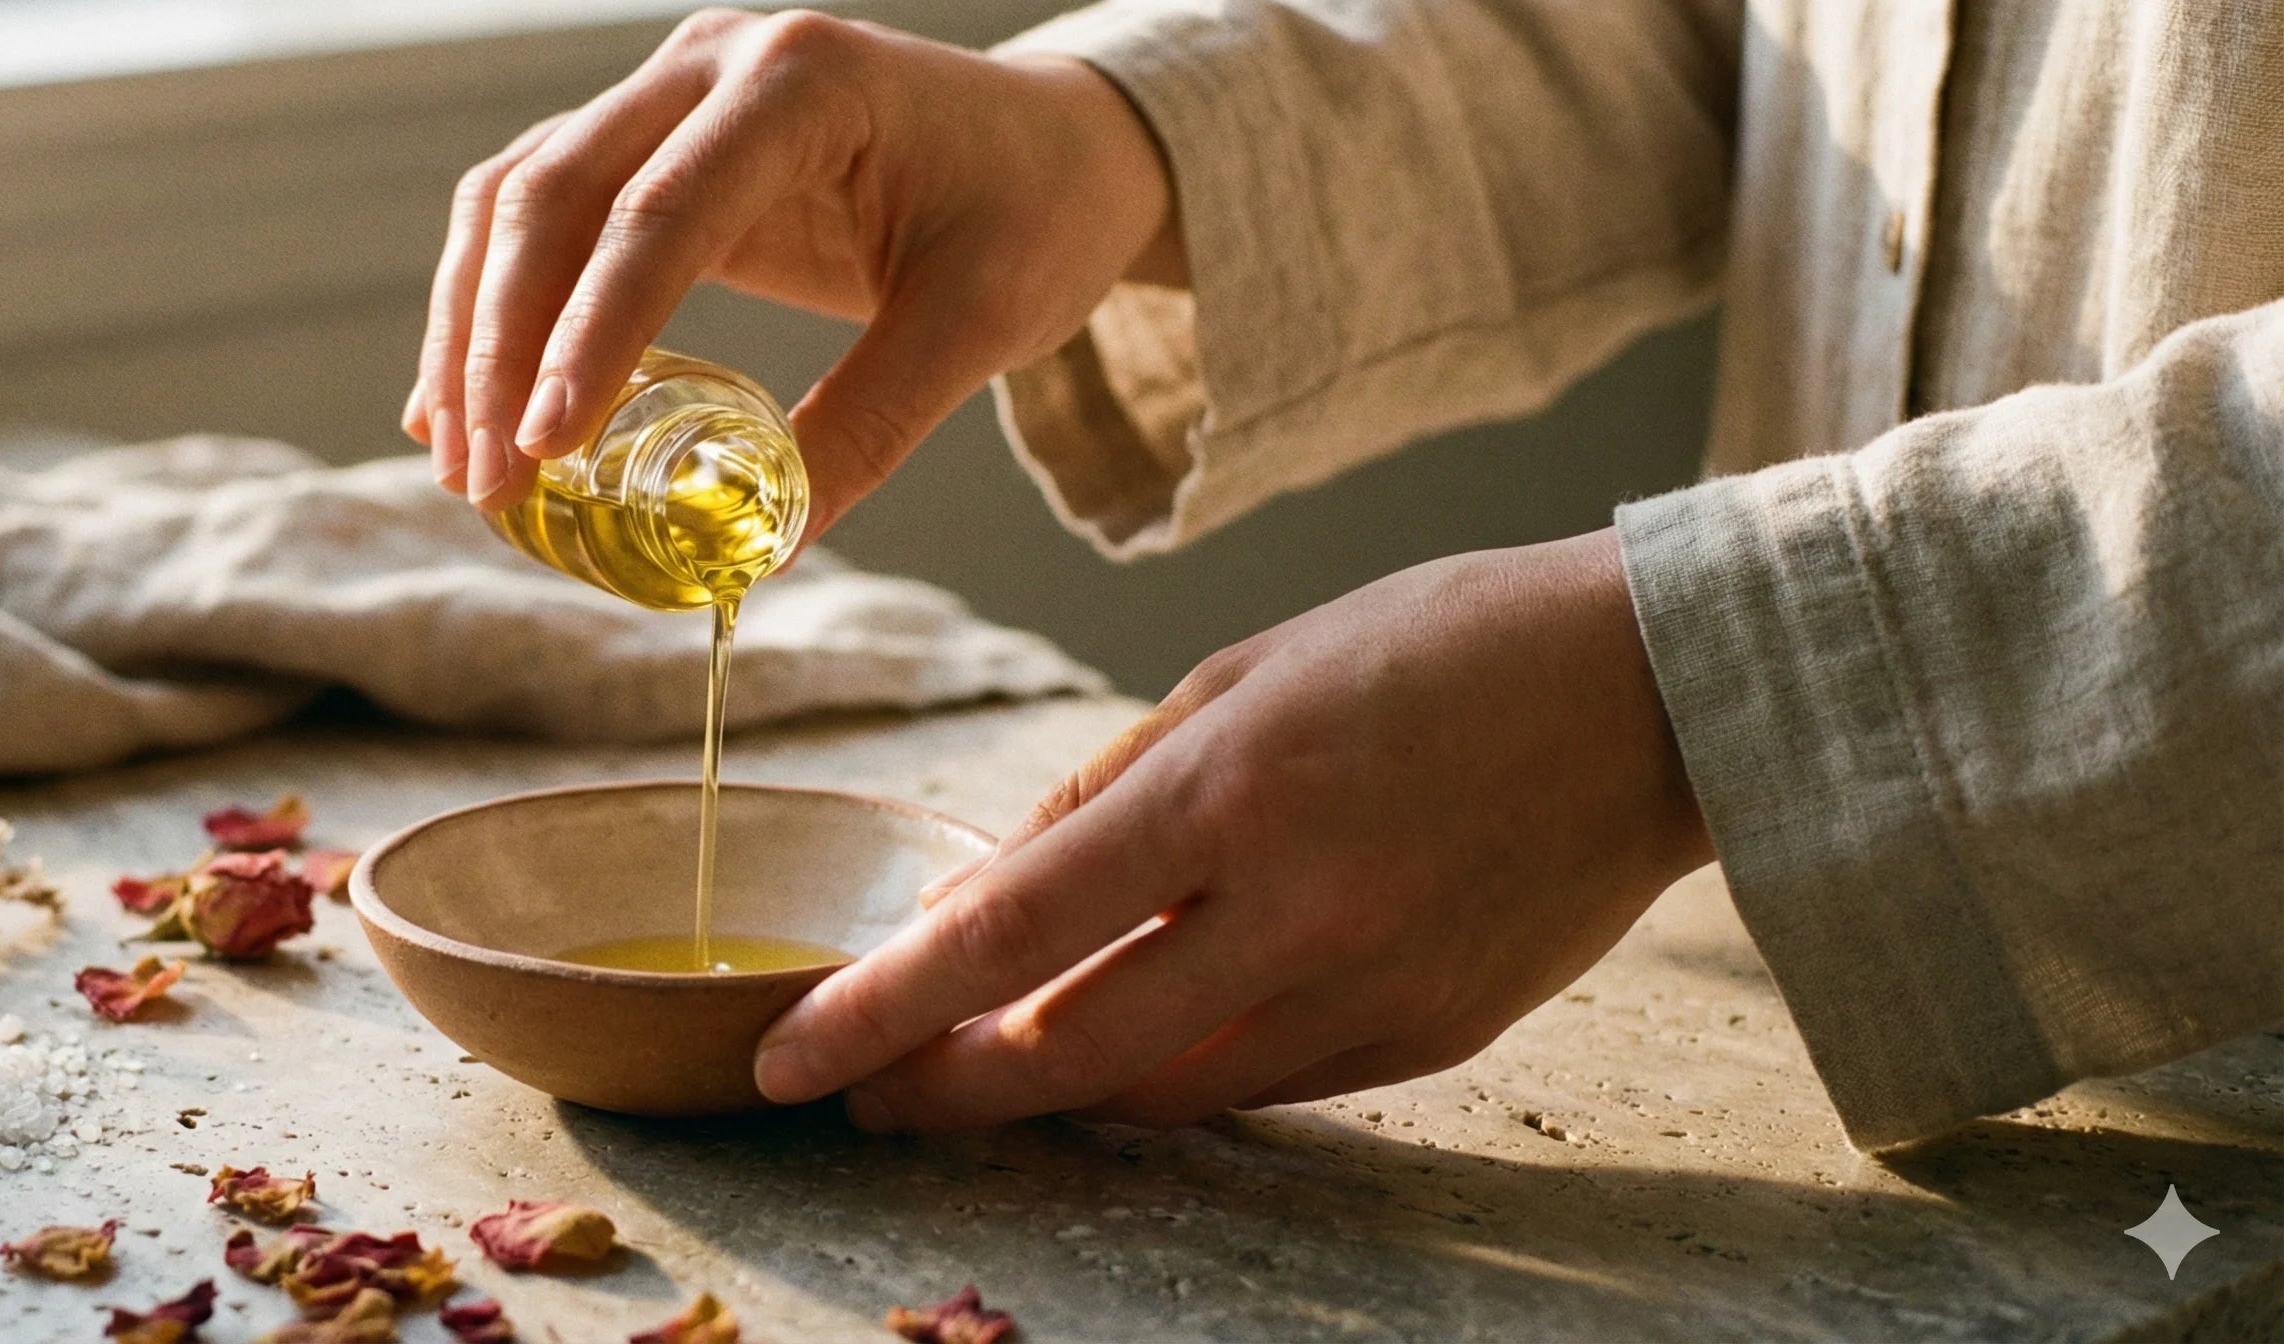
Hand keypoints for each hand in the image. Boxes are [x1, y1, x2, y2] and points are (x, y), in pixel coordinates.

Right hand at [402, 7, 1181, 523]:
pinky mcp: (650, 143)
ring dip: (472, 332)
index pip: (661, 211)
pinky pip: (538, 213)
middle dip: (500, 348)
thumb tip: (761, 550)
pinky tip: (460, 407)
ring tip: (464, 466)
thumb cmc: (1033, 215)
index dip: (590, 333)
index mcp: (803, 84)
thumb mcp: (978, 325)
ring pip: (517, 198)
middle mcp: (713, 63)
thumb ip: (868, 426)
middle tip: (490, 483)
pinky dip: (489, 308)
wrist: (1057, 146)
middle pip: (554, 195)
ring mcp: (669, 92)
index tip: (546, 446)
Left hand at [754, 529, 1714, 1129]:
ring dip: (1050, 1091)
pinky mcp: (1428, 1041)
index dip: (881, 1010)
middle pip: (1066, 1054)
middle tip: (866, 1094)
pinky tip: (1127, 1042)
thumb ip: (1105, 792)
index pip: (1007, 932)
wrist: (1663, 694)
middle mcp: (1291, 911)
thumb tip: (988, 898)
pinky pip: (1260, 1084)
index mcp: (1228, 791)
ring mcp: (1366, 992)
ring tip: (975, 1070)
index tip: (792, 1057)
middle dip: (941, 1089)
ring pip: (1159, 1092)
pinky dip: (1172, 1073)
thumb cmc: (1439, 647)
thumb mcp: (1243, 671)